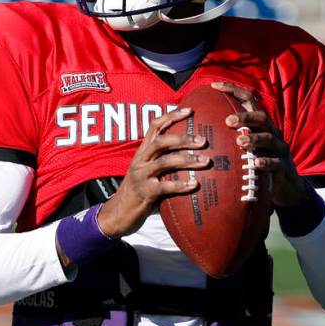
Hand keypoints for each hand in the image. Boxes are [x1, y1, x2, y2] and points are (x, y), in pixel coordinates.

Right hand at [97, 107, 210, 237]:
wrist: (118, 214)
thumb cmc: (139, 191)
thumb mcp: (147, 170)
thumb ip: (162, 160)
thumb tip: (190, 152)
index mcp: (142, 152)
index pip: (154, 126)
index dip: (171, 116)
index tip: (190, 111)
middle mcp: (140, 160)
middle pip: (161, 141)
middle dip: (183, 138)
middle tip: (203, 140)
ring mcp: (141, 176)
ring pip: (165, 162)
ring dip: (187, 160)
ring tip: (205, 161)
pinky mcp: (144, 193)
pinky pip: (165, 186)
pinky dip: (181, 185)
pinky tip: (195, 185)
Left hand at [211, 81, 305, 206]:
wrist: (286, 184)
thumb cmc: (257, 161)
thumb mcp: (247, 145)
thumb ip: (229, 133)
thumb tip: (198, 125)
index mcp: (260, 124)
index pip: (249, 100)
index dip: (233, 90)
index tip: (214, 86)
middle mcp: (272, 132)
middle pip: (261, 117)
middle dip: (245, 116)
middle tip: (228, 121)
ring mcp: (279, 148)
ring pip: (269, 138)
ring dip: (254, 138)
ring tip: (239, 142)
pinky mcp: (283, 166)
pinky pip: (276, 162)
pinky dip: (266, 162)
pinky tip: (256, 163)